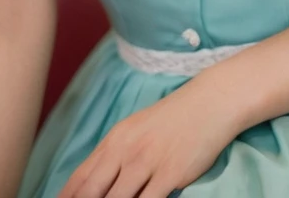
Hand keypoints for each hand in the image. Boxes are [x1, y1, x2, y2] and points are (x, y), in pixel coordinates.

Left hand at [56, 77, 238, 197]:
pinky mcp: (170, 173)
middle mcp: (125, 151)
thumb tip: (89, 188)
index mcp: (113, 141)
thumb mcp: (135, 132)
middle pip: (90, 194)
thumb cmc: (172, 119)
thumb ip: (113, 158)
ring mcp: (147, 162)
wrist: (209, 101)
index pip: (79, 181)